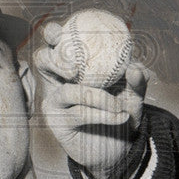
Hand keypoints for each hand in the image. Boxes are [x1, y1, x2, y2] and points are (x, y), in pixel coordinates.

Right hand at [32, 21, 148, 178]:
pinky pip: (79, 114)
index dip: (52, 32)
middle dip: (54, 59)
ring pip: (65, 91)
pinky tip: (121, 117)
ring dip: (94, 96)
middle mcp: (59, 80)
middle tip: (75, 69)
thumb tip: (135, 67)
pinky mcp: (59, 123)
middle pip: (42, 60)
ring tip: (116, 103)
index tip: (62, 29)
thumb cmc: (121, 113)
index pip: (55, 42)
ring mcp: (55, 103)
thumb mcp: (134, 94)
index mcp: (73, 65)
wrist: (119, 148)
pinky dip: (103, 115)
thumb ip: (136, 81)